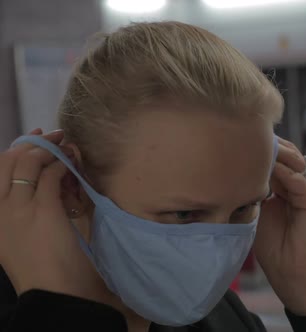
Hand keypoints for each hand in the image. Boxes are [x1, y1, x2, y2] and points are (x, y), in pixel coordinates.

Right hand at [0, 129, 107, 302]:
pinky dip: (62, 165)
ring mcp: (17, 208)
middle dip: (33, 143)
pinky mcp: (42, 210)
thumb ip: (25, 207)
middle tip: (55, 136)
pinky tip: (71, 165)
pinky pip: (49, 176)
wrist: (52, 290)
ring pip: (28, 163)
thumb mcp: (23, 234)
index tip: (35, 138)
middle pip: (8, 160)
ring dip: (50, 150)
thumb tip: (44, 175)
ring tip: (67, 147)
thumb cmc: (42, 265)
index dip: (16, 148)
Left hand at [254, 137, 305, 316]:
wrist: (292, 271)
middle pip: (288, 153)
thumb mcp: (257, 210)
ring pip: (294, 162)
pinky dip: (284, 172)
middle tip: (244, 136)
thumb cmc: (273, 245)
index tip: (237, 140)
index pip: (277, 157)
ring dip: (276, 154)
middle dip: (269, 145)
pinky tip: (268, 167)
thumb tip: (232, 171)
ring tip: (256, 146)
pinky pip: (299, 181)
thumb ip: (252, 190)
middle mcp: (300, 184)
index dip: (260, 148)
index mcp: (287, 185)